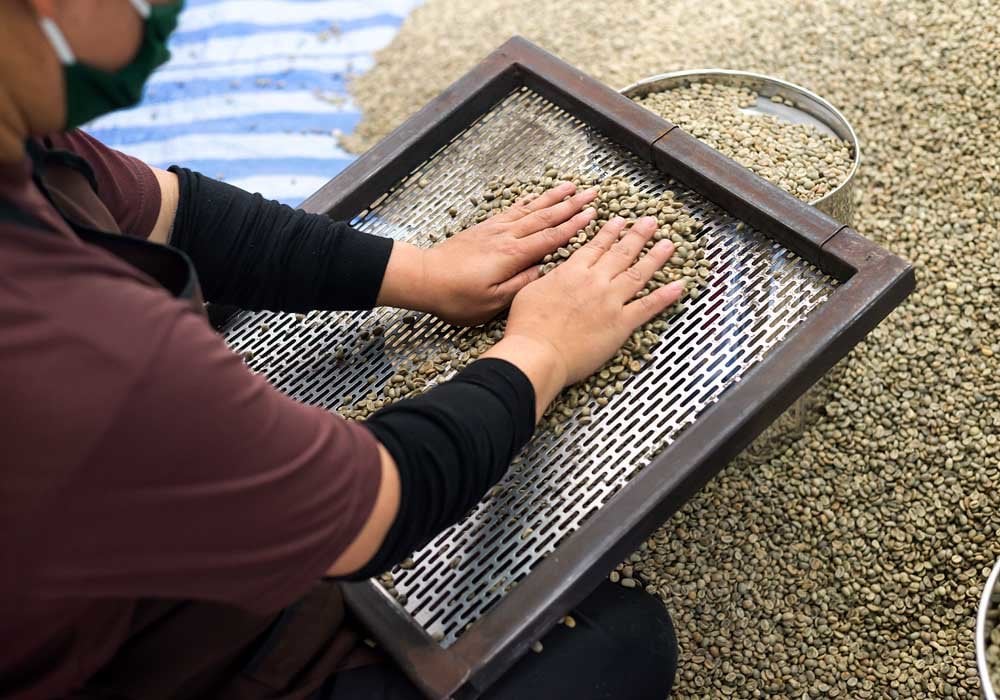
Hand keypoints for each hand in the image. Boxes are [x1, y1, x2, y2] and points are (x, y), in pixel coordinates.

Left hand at [377, 182, 598, 325]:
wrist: (423, 278)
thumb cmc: (456, 296)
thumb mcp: (491, 302)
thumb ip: (521, 285)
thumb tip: (543, 271)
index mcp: (512, 255)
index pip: (551, 237)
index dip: (574, 225)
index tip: (592, 214)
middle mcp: (506, 236)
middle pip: (545, 217)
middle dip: (571, 204)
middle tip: (592, 192)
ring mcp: (495, 230)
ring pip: (530, 209)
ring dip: (552, 197)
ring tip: (570, 186)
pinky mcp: (484, 229)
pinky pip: (512, 210)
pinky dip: (527, 202)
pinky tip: (535, 197)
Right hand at [484, 216, 685, 417]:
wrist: (537, 352)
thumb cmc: (527, 327)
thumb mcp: (530, 291)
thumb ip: (547, 279)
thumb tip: (552, 274)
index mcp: (572, 272)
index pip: (596, 246)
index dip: (610, 232)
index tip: (620, 221)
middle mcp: (595, 281)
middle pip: (621, 252)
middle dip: (638, 235)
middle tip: (651, 222)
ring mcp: (610, 301)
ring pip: (639, 273)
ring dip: (656, 256)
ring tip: (669, 243)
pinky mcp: (621, 323)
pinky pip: (648, 306)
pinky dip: (665, 296)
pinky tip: (678, 286)